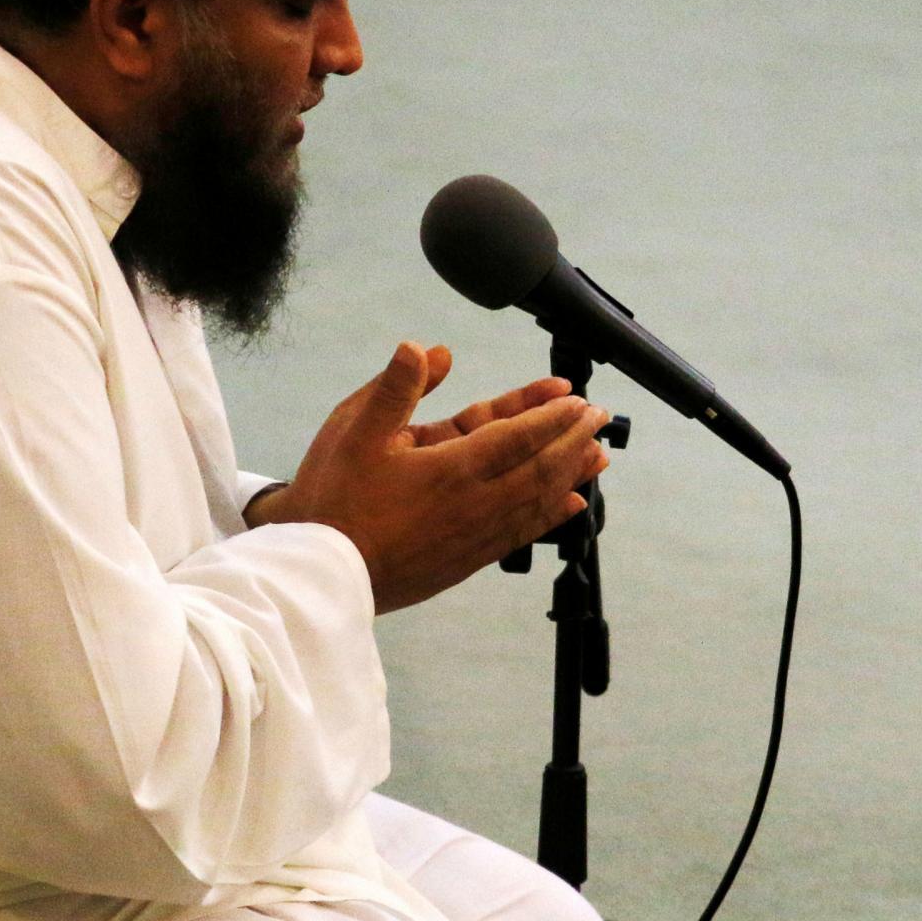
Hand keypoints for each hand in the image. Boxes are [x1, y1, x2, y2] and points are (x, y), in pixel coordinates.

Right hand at [256, 342, 609, 612]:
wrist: (320, 573)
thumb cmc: (333, 500)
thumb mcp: (354, 431)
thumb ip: (395, 388)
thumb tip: (423, 347)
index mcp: (451, 469)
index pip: (518, 437)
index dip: (553, 417)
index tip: (579, 400)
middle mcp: (474, 504)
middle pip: (540, 468)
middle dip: (572, 441)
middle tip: (600, 419)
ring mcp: (474, 536)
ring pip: (537, 501)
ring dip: (571, 475)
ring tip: (599, 457)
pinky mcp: (467, 561)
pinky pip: (523, 533)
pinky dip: (552, 515)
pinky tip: (571, 506)